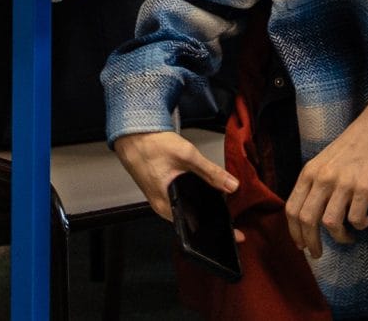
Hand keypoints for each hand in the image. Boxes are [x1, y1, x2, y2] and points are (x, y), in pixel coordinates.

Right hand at [114, 130, 240, 229]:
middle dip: (212, 219)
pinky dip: (192, 198)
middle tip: (232, 217)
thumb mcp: (186, 155)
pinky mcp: (160, 191)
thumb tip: (232, 185)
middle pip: (191, 220)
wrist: (132, 133)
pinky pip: (179, 201)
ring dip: (201, 207)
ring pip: (185, 210)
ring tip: (221, 204)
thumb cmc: (152, 144)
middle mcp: (162, 207)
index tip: (235, 233)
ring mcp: (159, 200)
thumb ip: (210, 172)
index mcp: (166, 205)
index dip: (215, 229)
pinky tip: (202, 191)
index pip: (195, 227)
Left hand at [285, 86, 367, 258]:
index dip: (294, 232)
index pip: (292, 208)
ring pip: (331, 223)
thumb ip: (316, 182)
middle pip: (307, 220)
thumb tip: (311, 214)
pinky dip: (360, 226)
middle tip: (318, 254)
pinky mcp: (366, 187)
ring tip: (347, 236)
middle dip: (311, 243)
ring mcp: (344, 182)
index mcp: (310, 171)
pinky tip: (365, 221)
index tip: (301, 245)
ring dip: (339, 237)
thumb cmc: (354, 143)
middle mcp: (323, 177)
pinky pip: (357, 218)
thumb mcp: (325, 160)